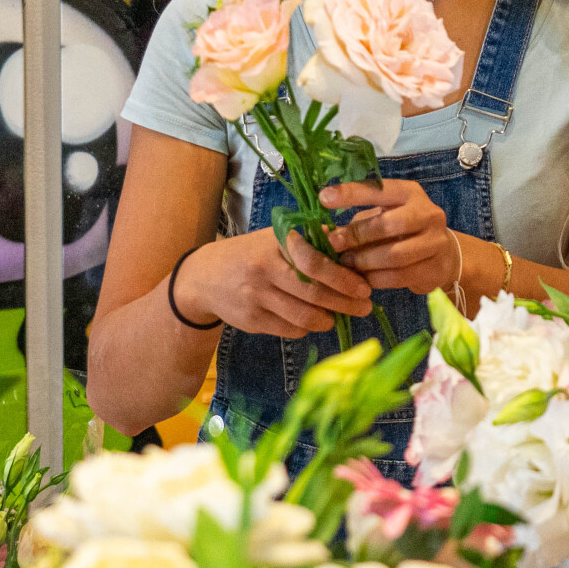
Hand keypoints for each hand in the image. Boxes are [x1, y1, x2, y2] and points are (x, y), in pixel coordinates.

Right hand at [181, 229, 372, 337]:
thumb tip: (346, 242)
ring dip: (328, 319)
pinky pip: (289, 329)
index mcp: (275, 245)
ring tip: (339, 316)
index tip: (364, 287)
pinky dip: (307, 328)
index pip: (315, 262)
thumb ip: (308, 241)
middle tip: (365, 307)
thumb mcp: (274, 238)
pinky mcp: (252, 320)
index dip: (343, 277)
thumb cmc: (251, 254)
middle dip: (346, 303)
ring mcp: (256, 297)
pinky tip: (313, 321)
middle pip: (313, 293)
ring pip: (303, 316)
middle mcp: (264, 270)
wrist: (204, 277)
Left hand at [324, 180, 457, 294]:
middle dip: (356, 236)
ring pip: (393, 255)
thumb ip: (355, 223)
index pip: (379, 189)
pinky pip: (399, 277)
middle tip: (334, 244)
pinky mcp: (435, 268)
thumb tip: (319, 232)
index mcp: (410, 193)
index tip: (324, 198)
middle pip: (387, 225)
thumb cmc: (402, 231)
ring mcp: (435, 242)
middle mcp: (428, 213)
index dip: (351, 193)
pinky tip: (363, 279)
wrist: (444, 254)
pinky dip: (375, 279)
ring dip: (365, 262)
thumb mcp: (382, 217)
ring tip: (347, 264)